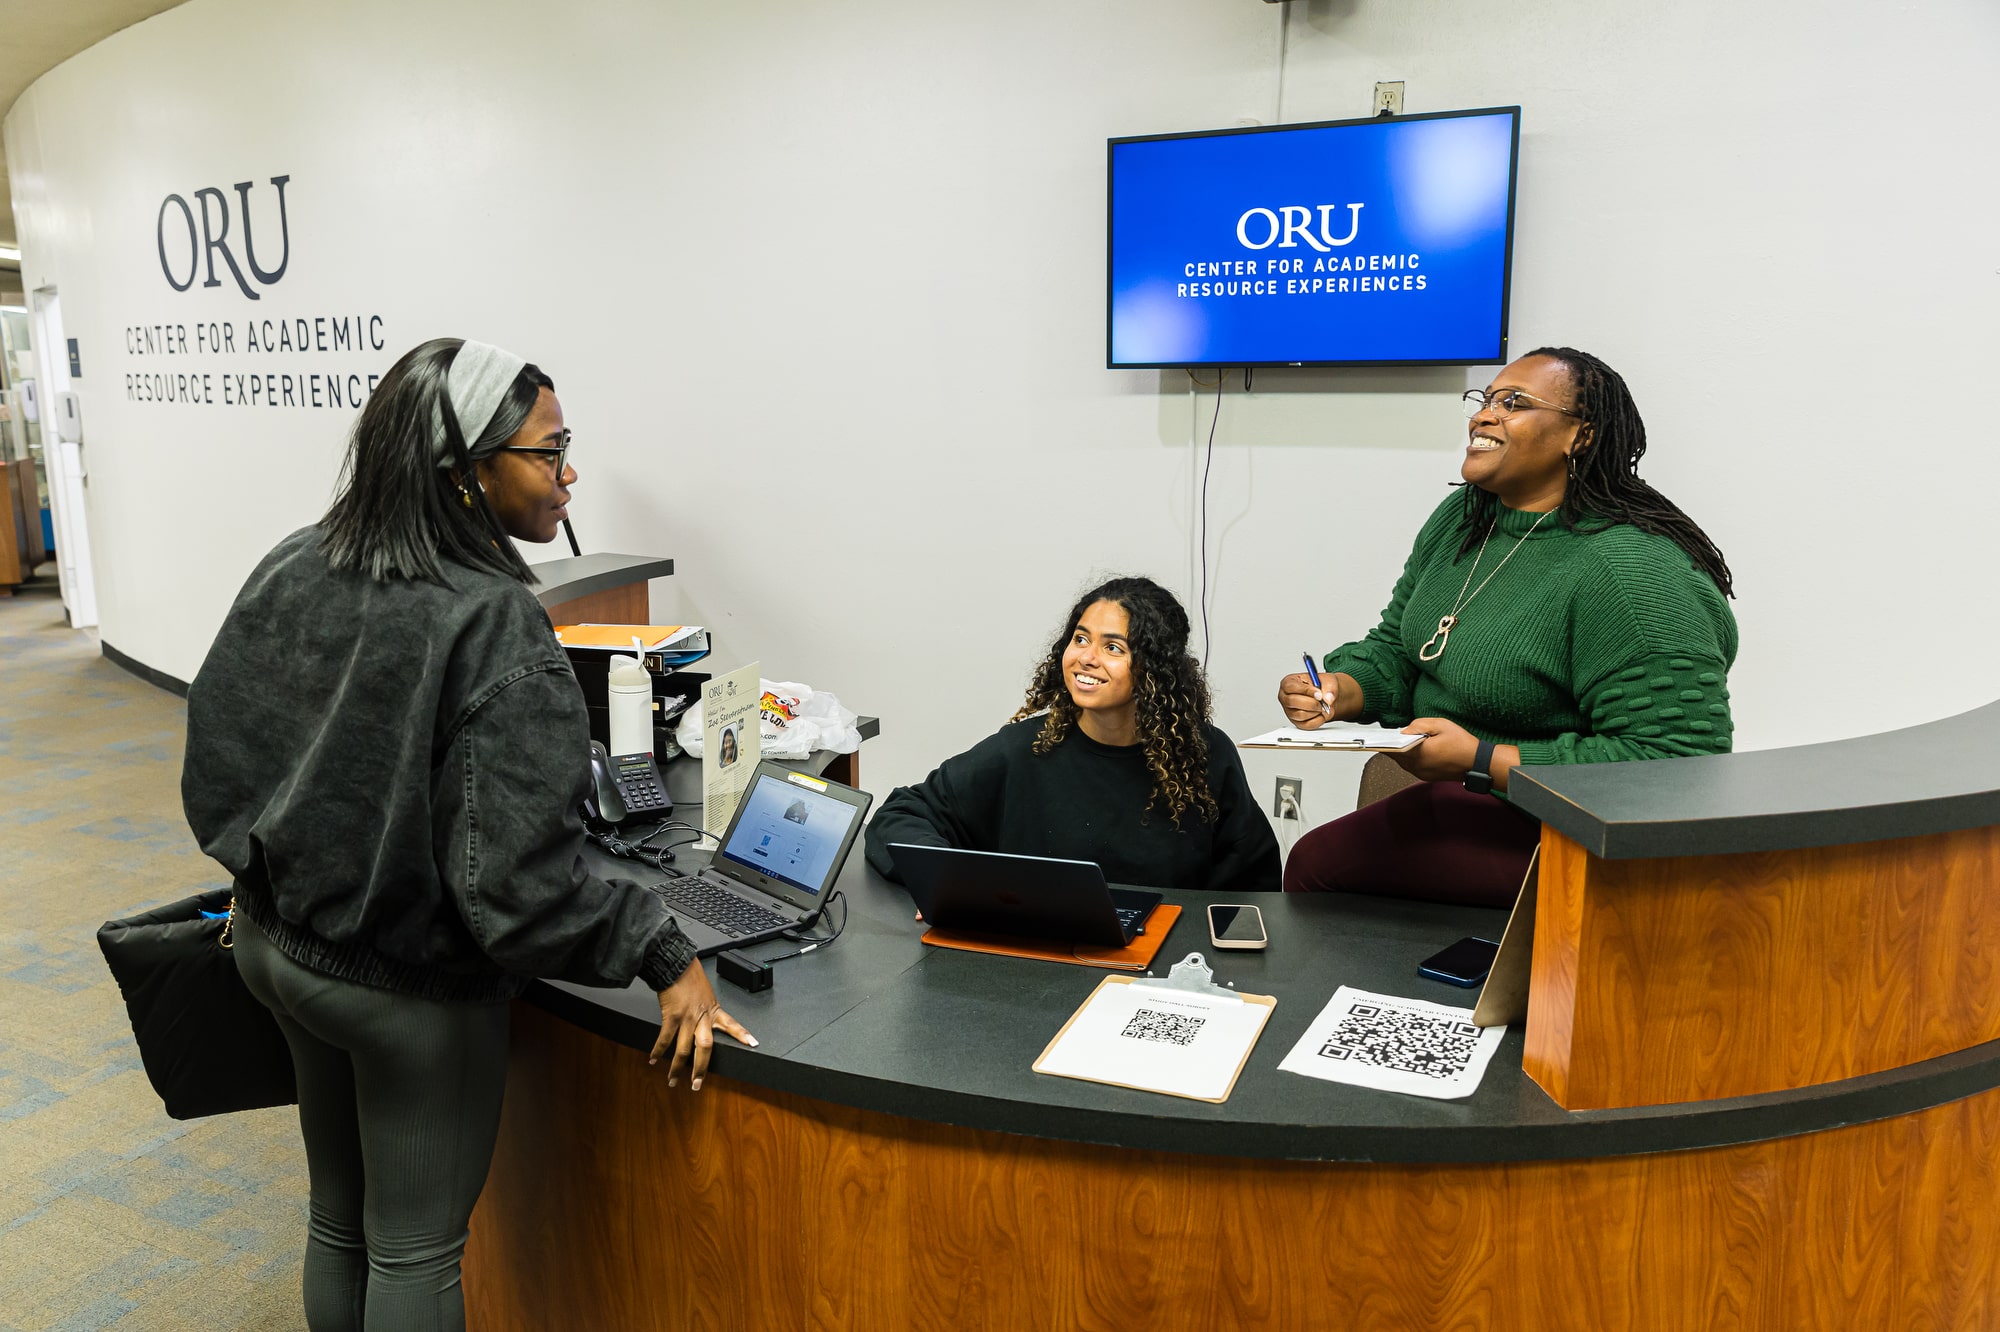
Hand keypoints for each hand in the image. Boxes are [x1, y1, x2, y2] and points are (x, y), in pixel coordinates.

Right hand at [651, 961, 755, 1089]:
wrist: (675, 965)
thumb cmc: (689, 977)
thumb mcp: (706, 994)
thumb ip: (707, 1010)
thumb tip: (705, 1024)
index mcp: (714, 1010)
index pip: (732, 1024)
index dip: (742, 1034)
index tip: (753, 1044)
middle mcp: (702, 1017)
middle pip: (705, 1048)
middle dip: (700, 1069)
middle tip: (696, 1084)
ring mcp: (687, 1018)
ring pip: (684, 1050)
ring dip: (676, 1068)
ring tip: (672, 1080)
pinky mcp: (672, 1016)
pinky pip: (665, 1039)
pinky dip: (658, 1051)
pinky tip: (653, 1059)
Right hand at [1277, 672, 1336, 728]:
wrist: (1326, 696)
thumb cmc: (1322, 686)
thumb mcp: (1328, 680)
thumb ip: (1330, 688)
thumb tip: (1328, 699)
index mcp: (1288, 683)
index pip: (1291, 687)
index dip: (1306, 691)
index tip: (1319, 694)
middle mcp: (1285, 697)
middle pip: (1292, 702)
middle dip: (1311, 703)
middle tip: (1323, 702)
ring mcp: (1290, 711)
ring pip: (1300, 715)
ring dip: (1316, 712)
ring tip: (1324, 707)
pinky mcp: (1297, 723)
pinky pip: (1307, 725)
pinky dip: (1318, 720)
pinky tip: (1322, 713)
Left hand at [1388, 717, 1479, 781]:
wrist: (1478, 763)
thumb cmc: (1462, 744)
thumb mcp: (1441, 725)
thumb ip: (1419, 725)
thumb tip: (1404, 730)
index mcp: (1418, 753)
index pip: (1393, 749)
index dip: (1385, 742)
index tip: (1379, 737)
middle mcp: (1417, 766)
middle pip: (1396, 756)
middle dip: (1393, 746)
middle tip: (1389, 736)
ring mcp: (1422, 773)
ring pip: (1404, 763)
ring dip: (1401, 753)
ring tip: (1399, 741)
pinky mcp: (1427, 777)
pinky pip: (1412, 767)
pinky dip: (1410, 758)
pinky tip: (1412, 750)